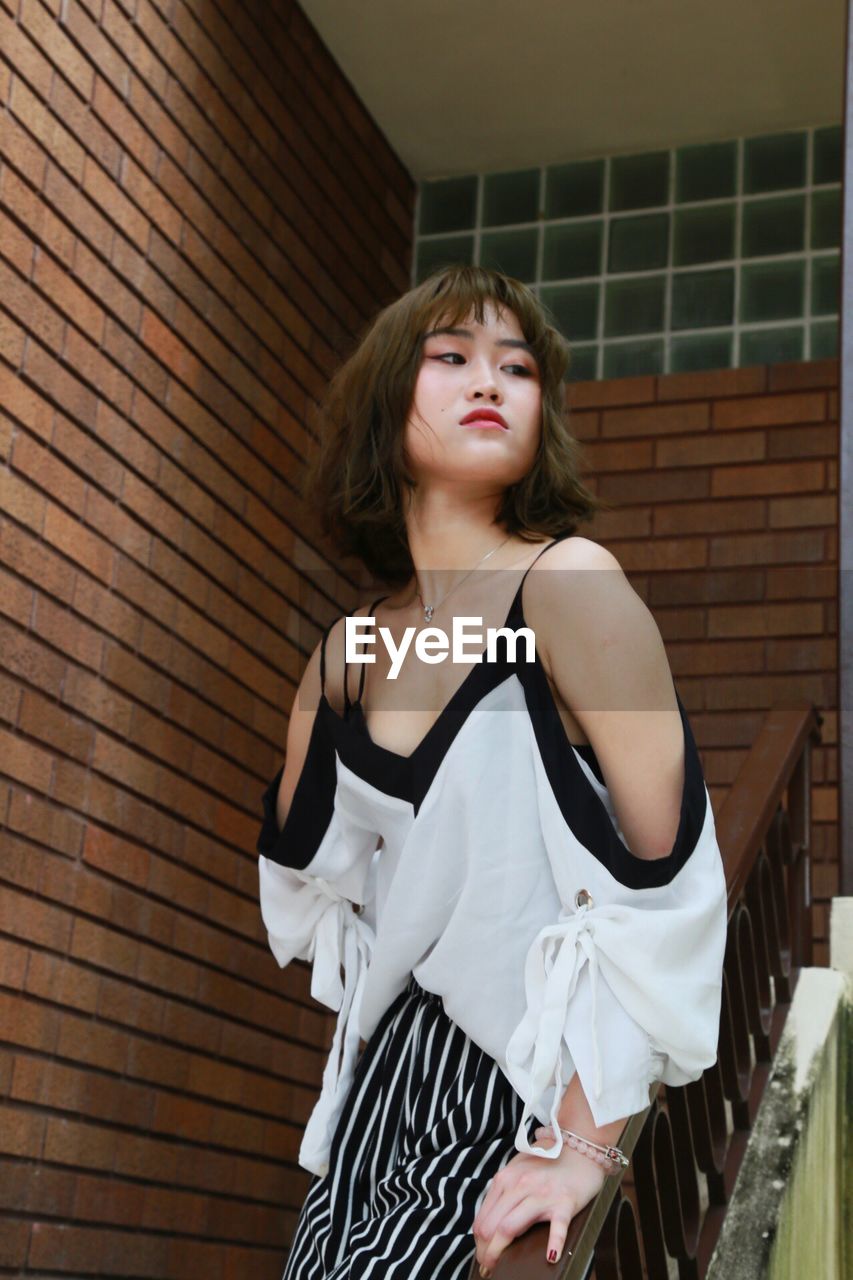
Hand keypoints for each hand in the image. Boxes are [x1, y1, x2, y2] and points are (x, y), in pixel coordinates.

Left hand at [471, 1126, 606, 1275]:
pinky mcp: (565, 1202)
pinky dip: (553, 1243)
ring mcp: (543, 1194)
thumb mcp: (518, 1170)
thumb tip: (489, 1224)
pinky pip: (557, 1226)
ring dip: (499, 1252)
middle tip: (486, 1267)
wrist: (580, 1148)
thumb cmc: (549, 1163)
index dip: (478, 1241)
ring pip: (510, 1227)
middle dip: (485, 1251)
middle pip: (492, 1225)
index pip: (483, 1217)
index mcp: (506, 1178)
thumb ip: (504, 1192)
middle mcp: (520, 1184)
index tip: (480, 1255)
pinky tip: (550, 1256)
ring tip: (498, 1269)